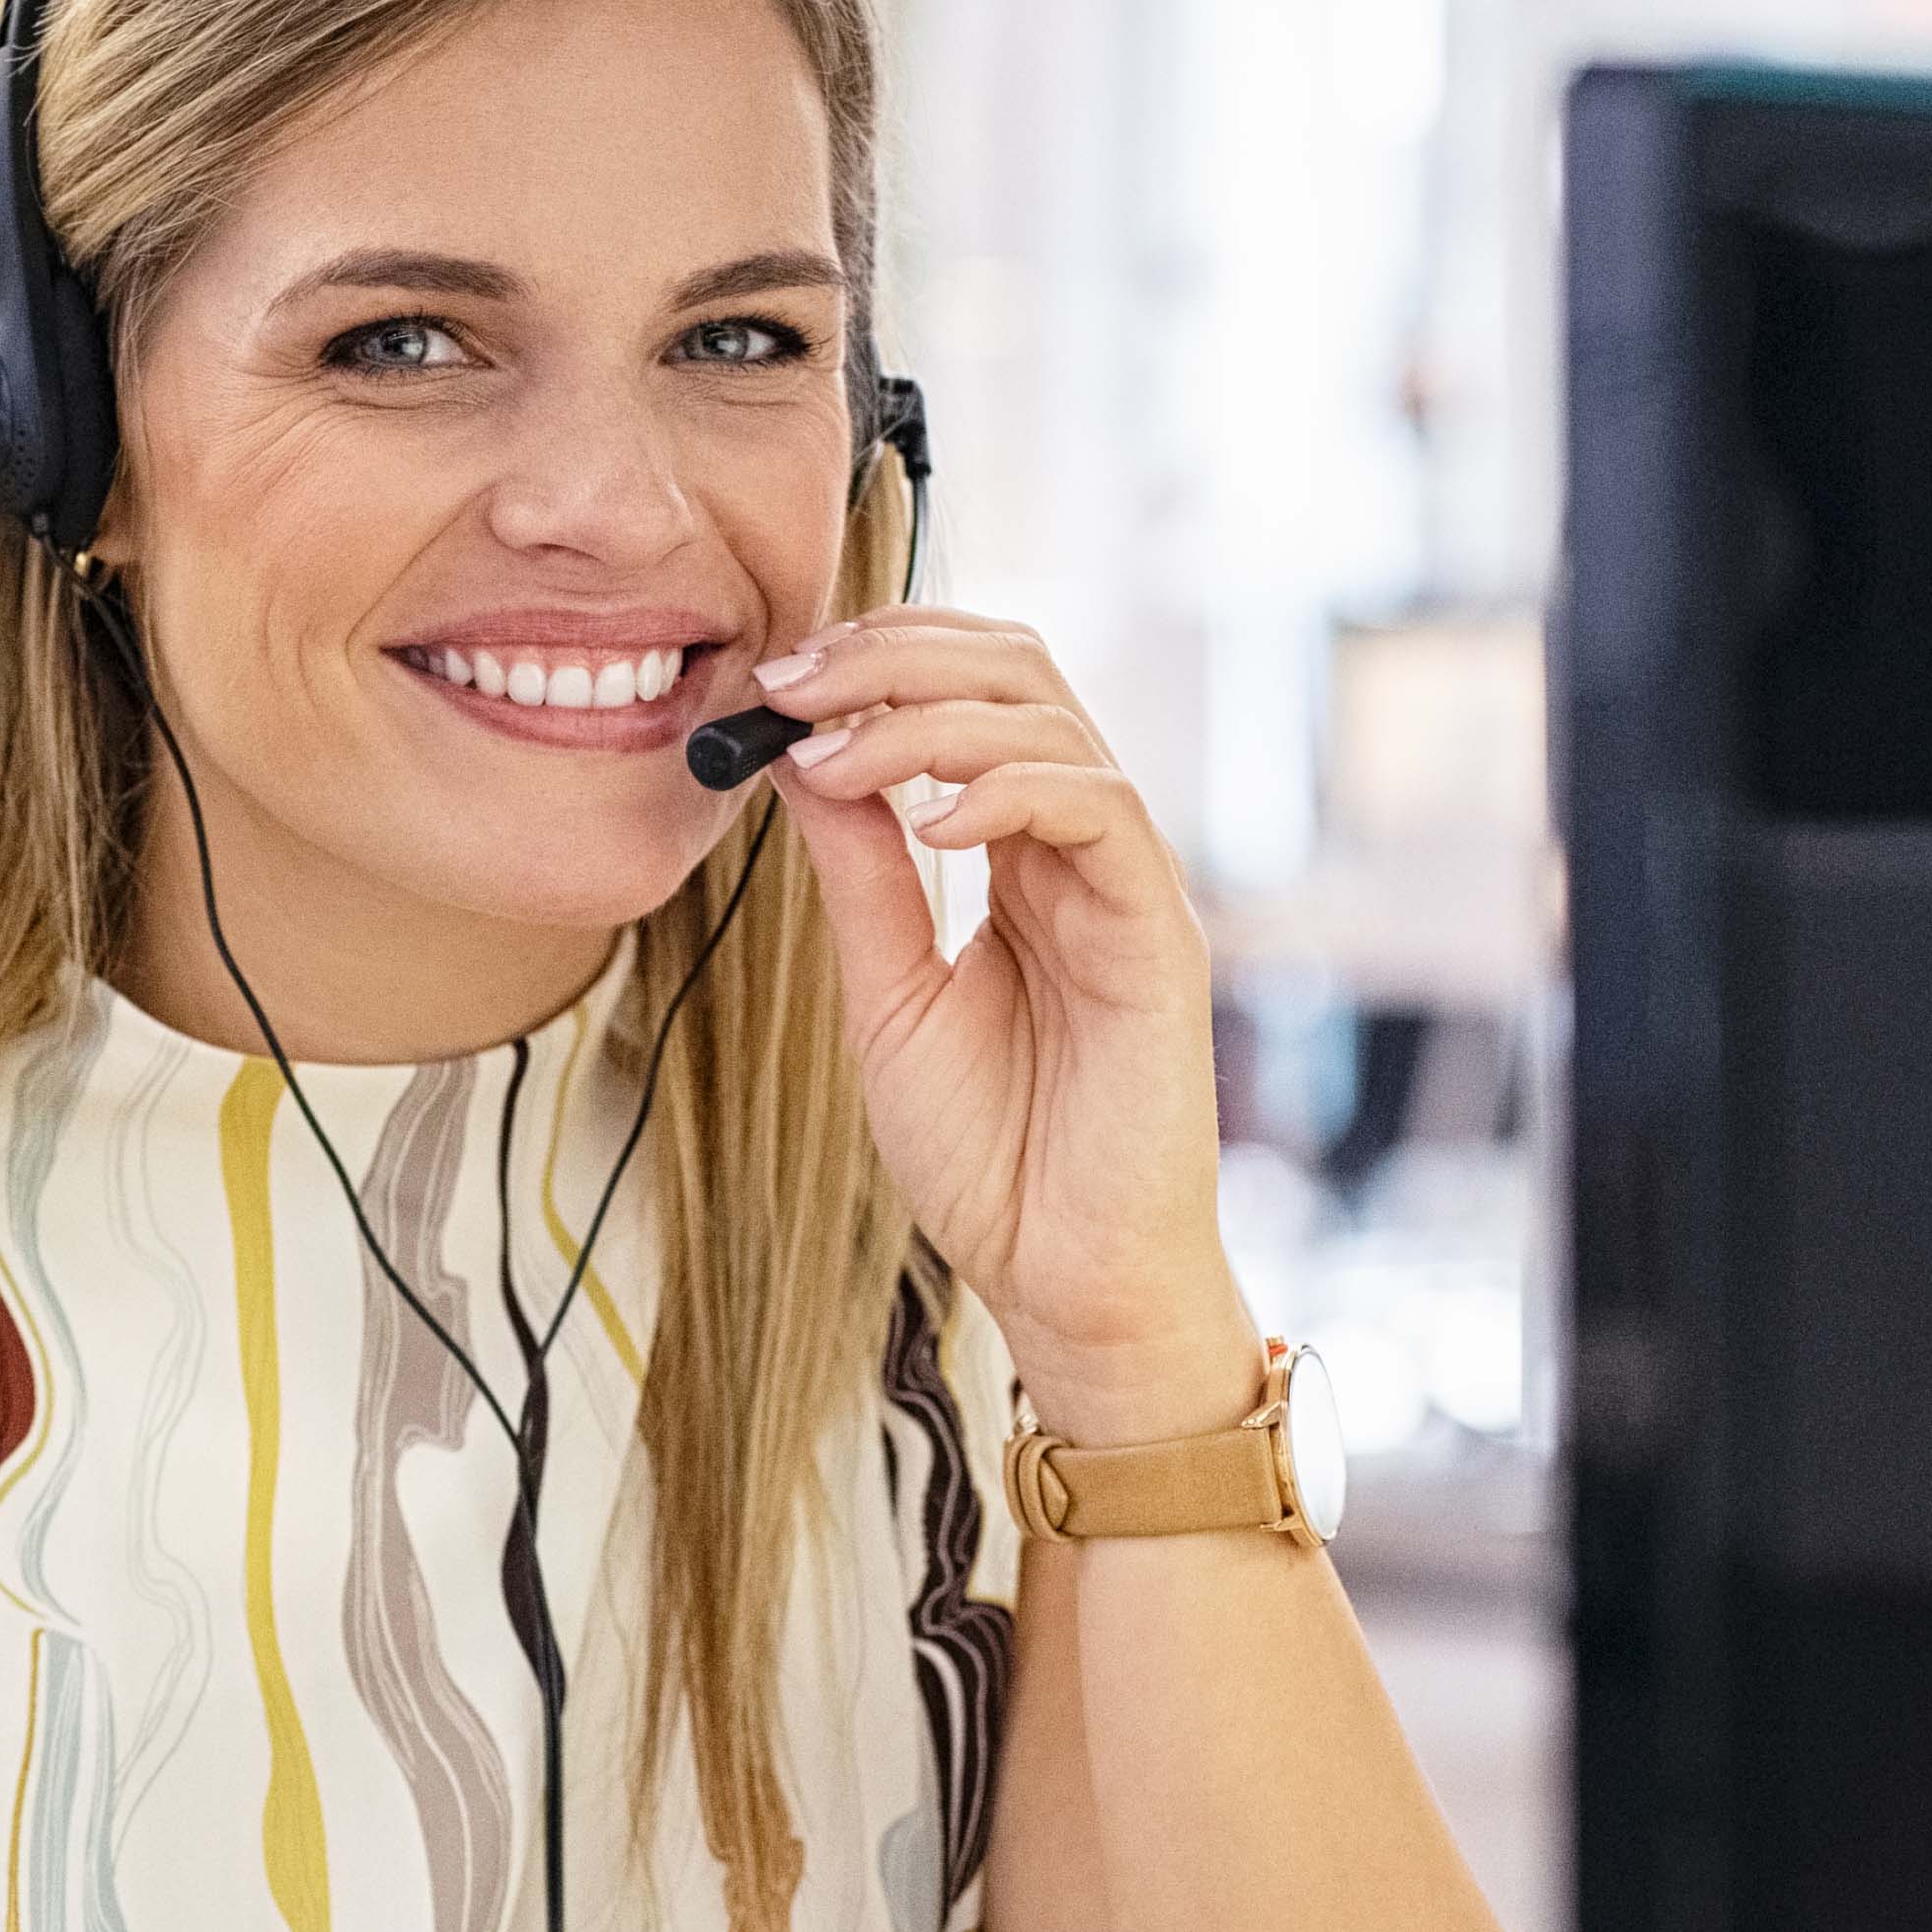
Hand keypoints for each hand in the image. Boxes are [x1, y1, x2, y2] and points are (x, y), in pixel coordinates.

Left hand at [747, 610, 1254, 1435]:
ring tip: (832, 753)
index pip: (968, 693)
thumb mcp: (886, 993)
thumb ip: (857, 875)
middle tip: (791, 682)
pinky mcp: (1160, 935)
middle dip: (894, 654)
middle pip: (1018, 671)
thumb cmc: (989, 1154)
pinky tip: (927, 824)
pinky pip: (1100, 811)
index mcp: (1019, 855)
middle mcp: (1079, 849)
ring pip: (1053, 721)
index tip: (772, 681)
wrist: (1062, 1277)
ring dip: (927, 714)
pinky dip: (1007, 792)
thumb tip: (794, 757)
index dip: (876, 661)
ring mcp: (1125, 884)